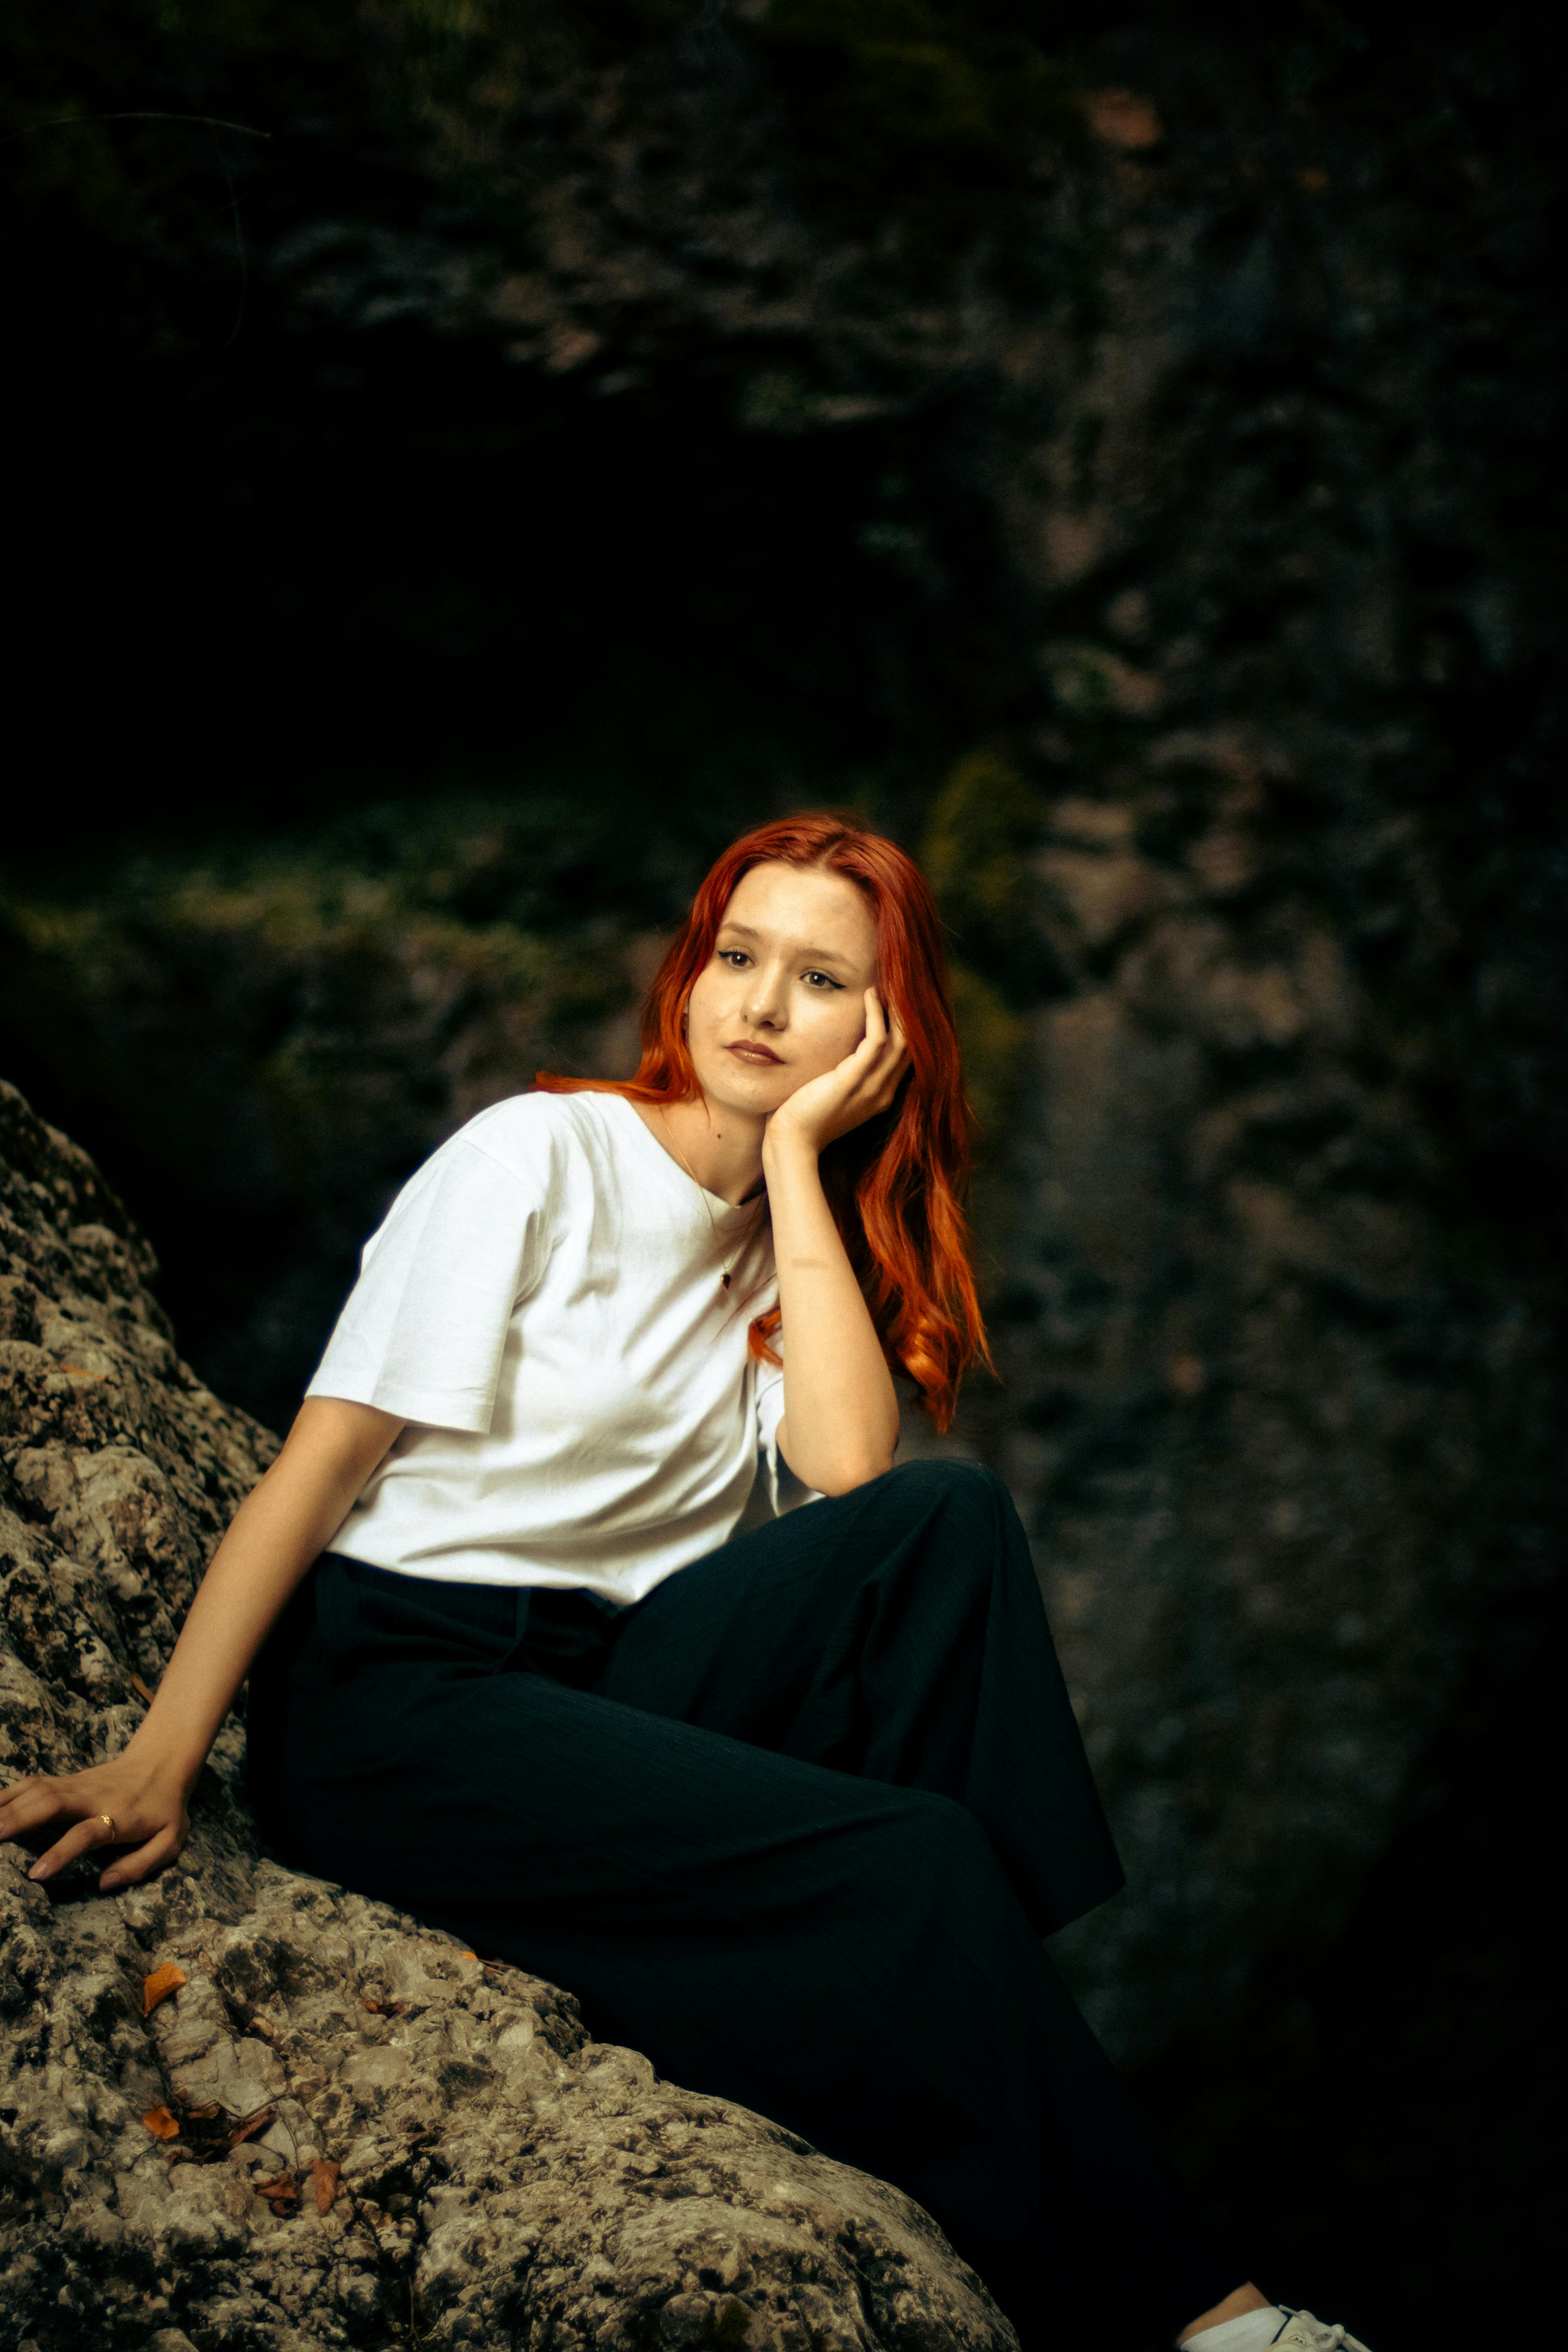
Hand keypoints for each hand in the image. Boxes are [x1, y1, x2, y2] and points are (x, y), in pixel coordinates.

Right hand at [0, 1754, 192, 1892]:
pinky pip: (32, 1784)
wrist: (163, 1762)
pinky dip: (8, 1793)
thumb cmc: (165, 1808)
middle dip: (18, 1820)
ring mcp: (77, 1785)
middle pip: (50, 1803)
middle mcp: (92, 1797)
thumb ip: (139, 1865)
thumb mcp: (169, 1840)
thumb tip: (103, 1885)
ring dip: (6, 1805)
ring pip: (36, 1790)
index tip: (35, 1874)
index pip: (85, 1834)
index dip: (60, 1852)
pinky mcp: (66, 1780)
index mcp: (118, 1816)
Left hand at [764, 989, 909, 1160]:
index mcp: (880, 1095)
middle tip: (900, 984)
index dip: (907, 1026)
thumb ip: (846, 1072)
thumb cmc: (804, 1115)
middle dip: (909, 1014)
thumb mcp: (834, 1091)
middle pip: (911, 1046)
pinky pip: (876, 1041)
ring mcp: (871, 1087)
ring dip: (898, 1009)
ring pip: (902, 1041)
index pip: (906, 1056)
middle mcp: (883, 1092)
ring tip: (890, 983)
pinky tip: (869, 995)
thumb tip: (844, 1046)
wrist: (791, 1141)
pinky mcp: (853, 1081)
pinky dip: (876, 1015)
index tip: (898, 998)